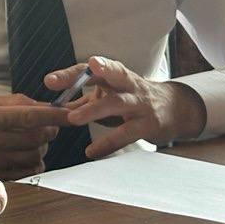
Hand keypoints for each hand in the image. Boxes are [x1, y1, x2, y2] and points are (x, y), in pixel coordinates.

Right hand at [0, 94, 69, 179]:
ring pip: (35, 156)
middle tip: (48, 126)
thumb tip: (47, 106)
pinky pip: (28, 172)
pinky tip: (25, 155)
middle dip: (50, 130)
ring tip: (33, 141)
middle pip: (36, 137)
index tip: (72, 113)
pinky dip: (35, 164)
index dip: (54, 115)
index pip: (28, 116)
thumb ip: (15, 103)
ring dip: (42, 148)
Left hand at [45, 56, 206, 159]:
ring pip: (117, 103)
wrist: (175, 110)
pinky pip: (127, 133)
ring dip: (94, 110)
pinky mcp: (149, 124)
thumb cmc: (132, 99)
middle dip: (96, 71)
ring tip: (72, 119)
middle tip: (76, 76)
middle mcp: (128, 85)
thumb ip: (81, 102)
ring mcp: (140, 104)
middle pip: (113, 73)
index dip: (69, 75)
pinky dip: (109, 143)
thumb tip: (50, 110)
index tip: (49, 81)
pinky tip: (91, 152)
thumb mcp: (108, 95)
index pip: (89, 71)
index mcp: (114, 76)